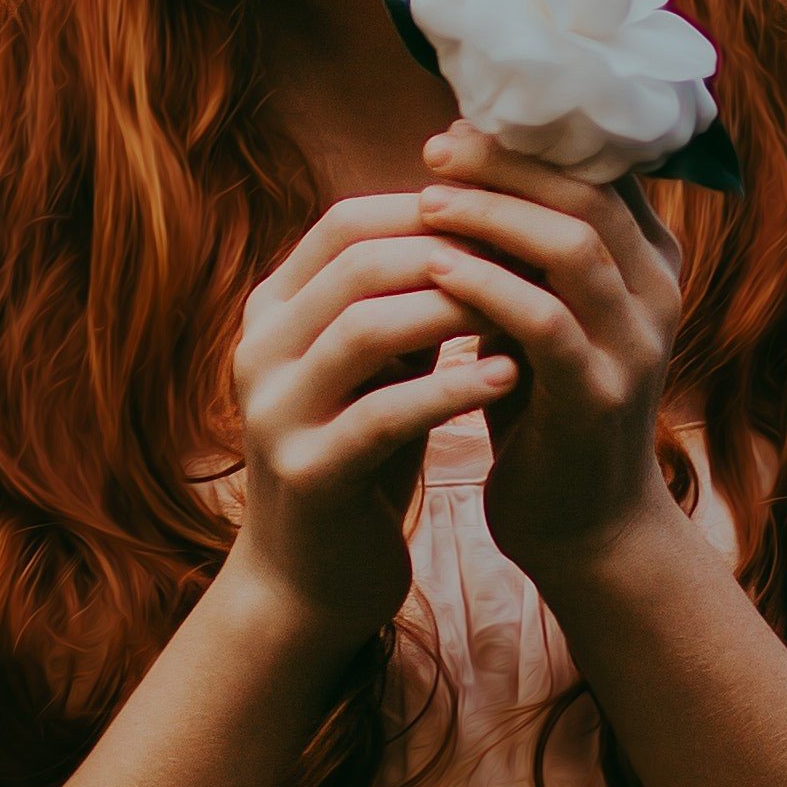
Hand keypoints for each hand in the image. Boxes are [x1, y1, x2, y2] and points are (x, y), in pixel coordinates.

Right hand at [219, 193, 520, 656]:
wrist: (308, 578)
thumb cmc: (358, 454)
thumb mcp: (374, 364)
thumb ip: (401, 298)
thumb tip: (484, 216)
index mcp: (272, 312)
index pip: (345, 223)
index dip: (428, 208)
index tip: (505, 214)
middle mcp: (259, 351)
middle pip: (356, 265)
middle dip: (450, 253)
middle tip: (527, 255)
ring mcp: (275, 412)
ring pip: (364, 329)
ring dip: (451, 311)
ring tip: (525, 307)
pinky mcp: (306, 473)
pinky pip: (382, 414)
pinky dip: (449, 390)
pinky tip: (507, 378)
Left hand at [410, 127, 685, 585]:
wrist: (587, 529)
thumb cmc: (550, 409)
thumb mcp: (548, 314)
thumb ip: (528, 250)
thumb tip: (461, 161)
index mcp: (650, 263)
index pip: (600, 168)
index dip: (528, 140)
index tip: (457, 127)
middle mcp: (657, 295)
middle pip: (589, 193)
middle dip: (506, 164)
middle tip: (436, 150)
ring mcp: (636, 346)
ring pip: (573, 246)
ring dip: (493, 216)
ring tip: (426, 201)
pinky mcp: (599, 397)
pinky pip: (544, 322)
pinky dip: (487, 287)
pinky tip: (435, 270)